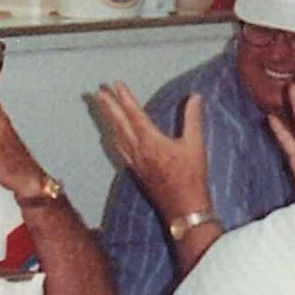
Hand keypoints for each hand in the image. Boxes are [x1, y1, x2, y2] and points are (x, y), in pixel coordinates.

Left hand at [93, 85, 210, 213]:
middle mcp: (139, 151)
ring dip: (110, 120)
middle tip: (99, 91)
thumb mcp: (196, 146)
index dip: (125, 98)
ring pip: (117, 136)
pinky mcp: (137, 172)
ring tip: (103, 108)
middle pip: (120, 124)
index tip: (115, 84)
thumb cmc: (191, 179)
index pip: (134, 115)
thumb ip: (193, 119)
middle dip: (109, 106)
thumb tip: (195, 97)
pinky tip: (114, 136)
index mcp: (151, 142)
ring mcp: (135, 162)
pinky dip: (115, 137)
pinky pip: (121, 149)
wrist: (184, 210)